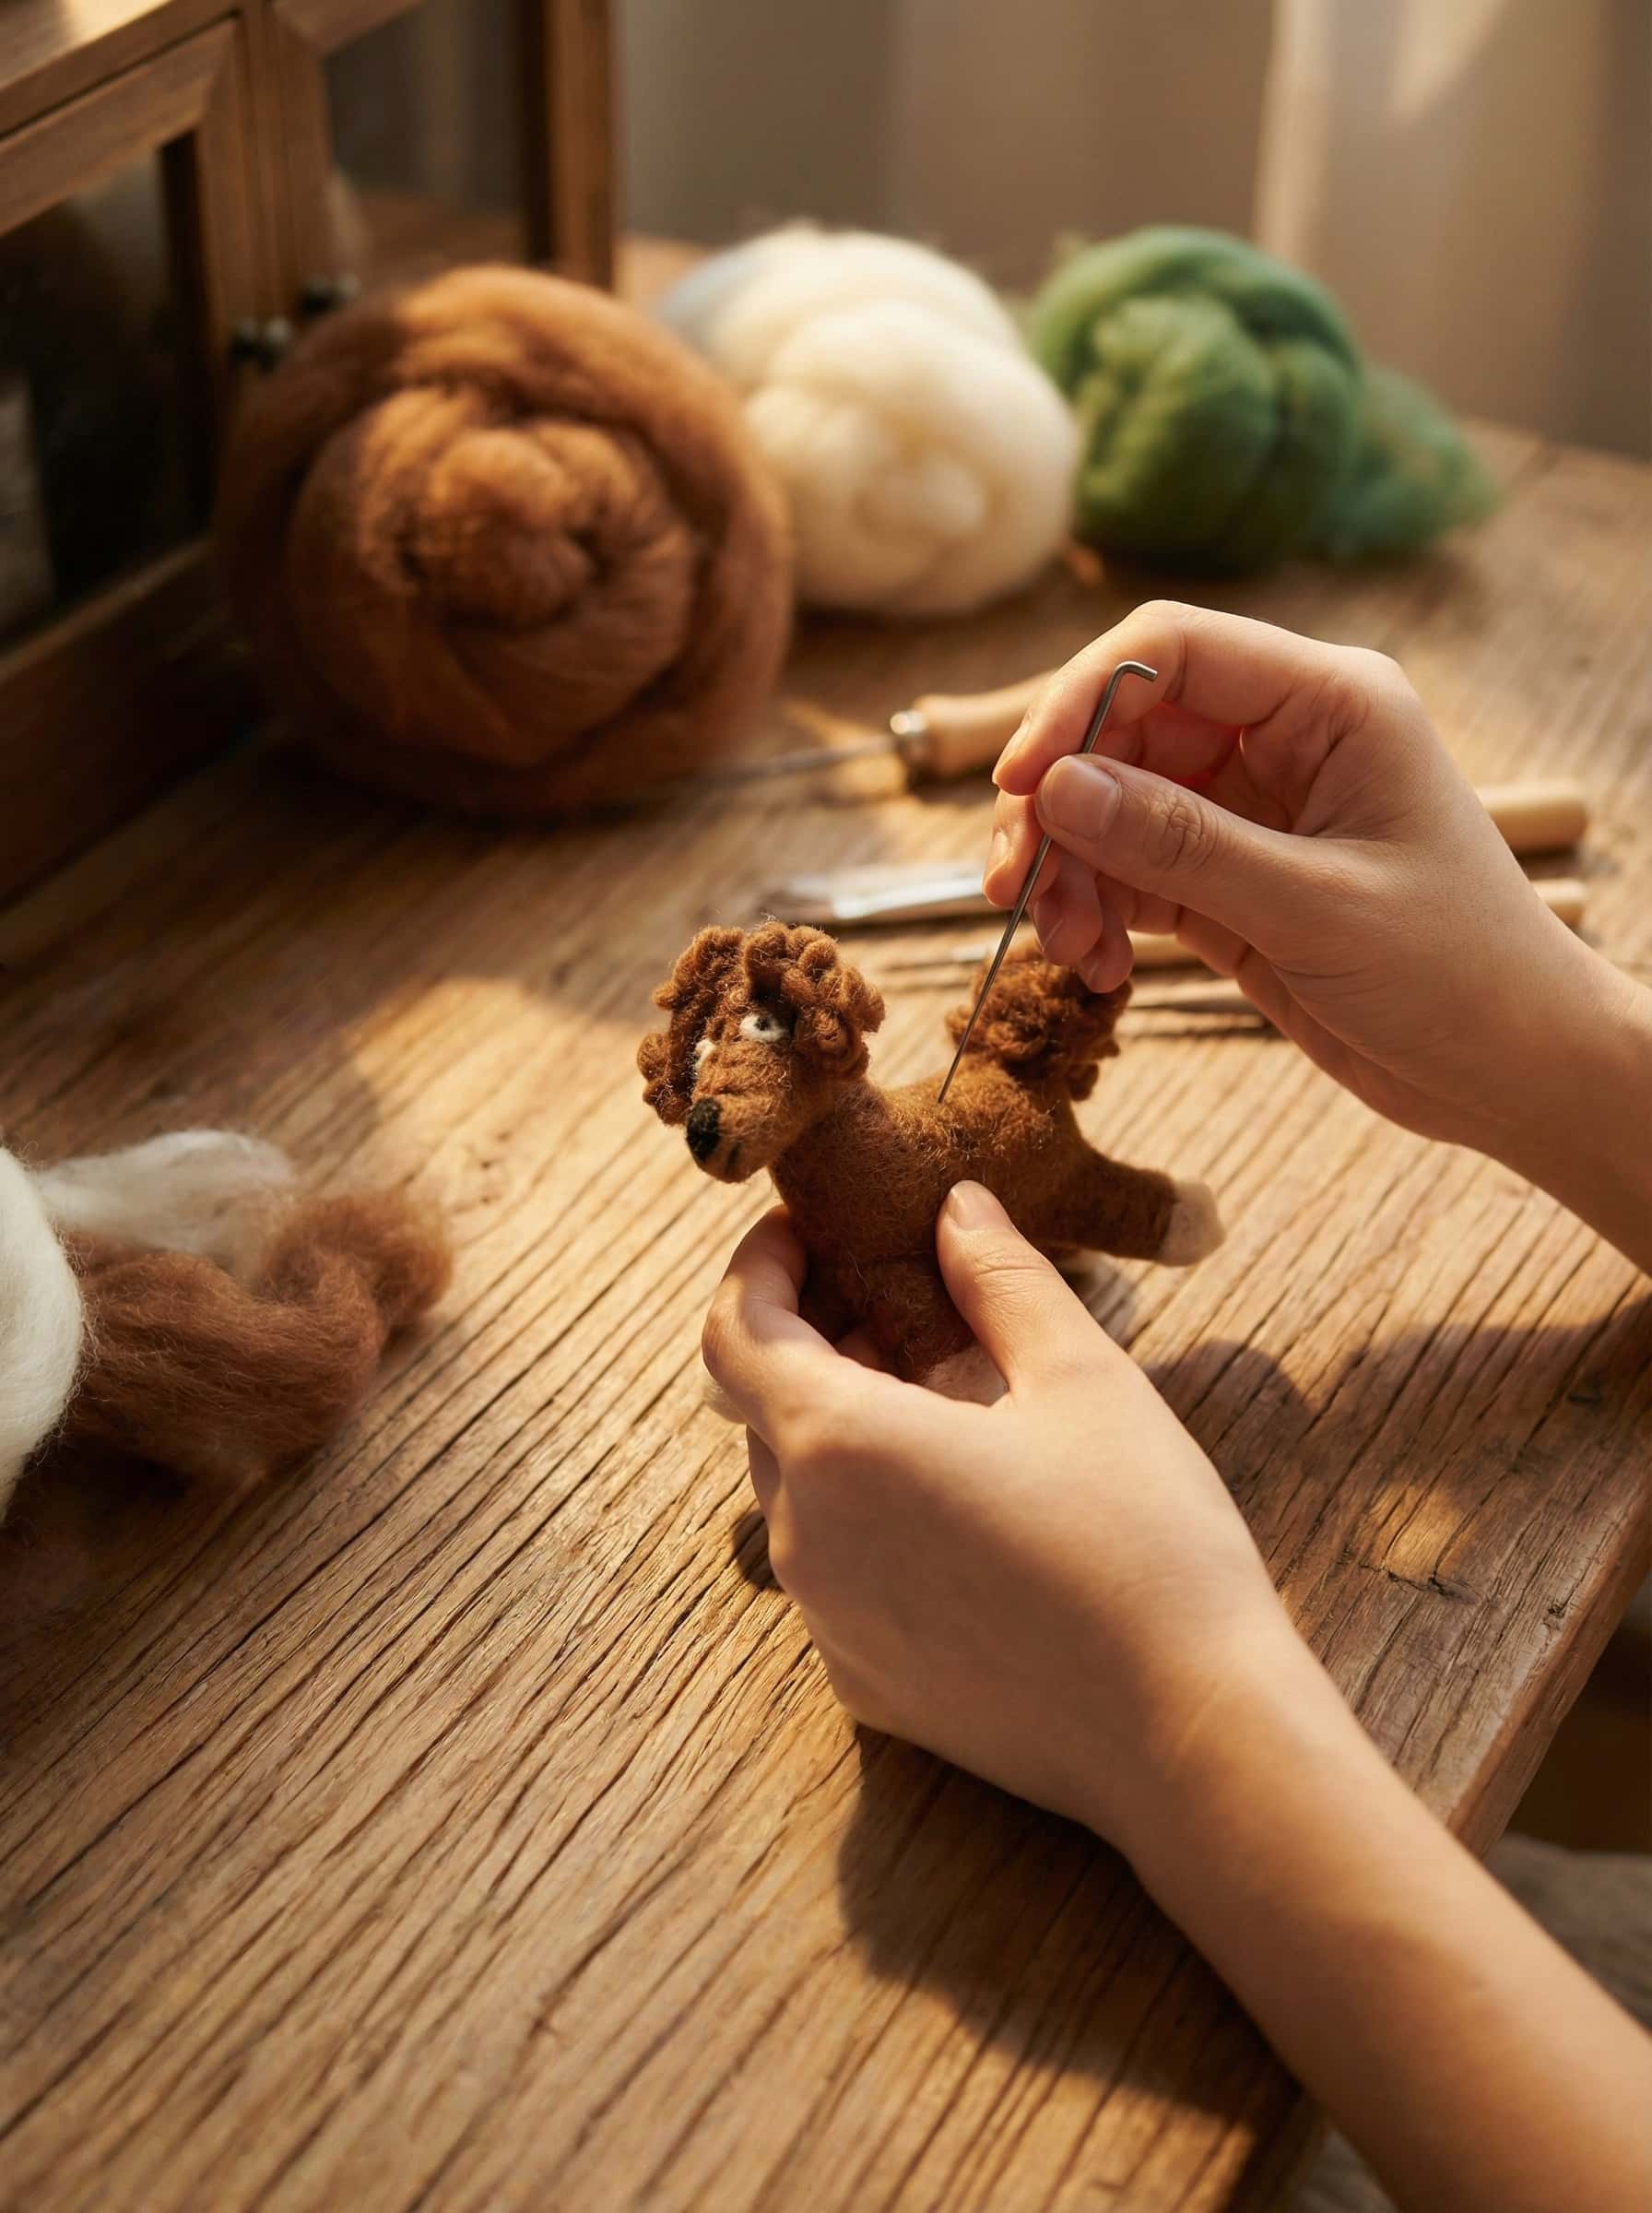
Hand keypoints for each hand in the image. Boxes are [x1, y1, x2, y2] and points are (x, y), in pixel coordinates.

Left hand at [701, 1181, 1292, 1849]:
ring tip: (948, 1396)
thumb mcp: (1083, 1378)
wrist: (1190, 1736)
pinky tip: (962, 1505)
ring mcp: (825, 1623)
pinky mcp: (863, 1686)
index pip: (734, 1331)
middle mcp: (803, 1536)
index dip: (759, 1269)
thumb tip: (955, 1206)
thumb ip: (1000, 1279)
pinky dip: (867, 1517)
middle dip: (814, 1339)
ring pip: (797, 1491)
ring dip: (842, 1429)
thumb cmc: (1143, 1541)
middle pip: (763, 1407)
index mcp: (838, 1443)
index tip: (811, 1231)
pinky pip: (833, 1573)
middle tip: (904, 1297)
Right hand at [984, 600, 1634, 1165]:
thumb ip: (1181, 845)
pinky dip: (1096, 913)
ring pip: (1111, 807)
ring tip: (1067, 948)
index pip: (1172, 651)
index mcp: (1329, 704)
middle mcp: (1282, 741)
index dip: (1079, 701)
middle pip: (1123, 731)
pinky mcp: (1228, 881)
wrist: (1511, 1072)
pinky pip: (1130, 873)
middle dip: (1059, 807)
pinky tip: (1097, 968)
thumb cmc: (1457, 972)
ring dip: (1069, 872)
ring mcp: (1250, 812)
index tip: (1019, 782)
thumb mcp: (1314, 907)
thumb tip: (1056, 787)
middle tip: (1016, 885)